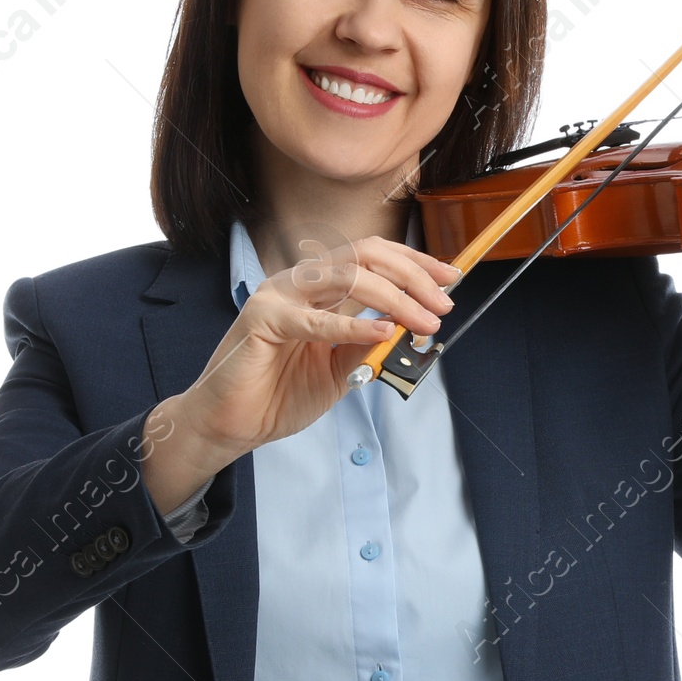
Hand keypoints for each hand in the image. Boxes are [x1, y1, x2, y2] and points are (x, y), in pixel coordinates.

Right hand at [141, 233, 458, 513]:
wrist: (231, 424)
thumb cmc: (277, 395)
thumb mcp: (338, 370)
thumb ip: (366, 345)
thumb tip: (406, 325)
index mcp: (317, 289)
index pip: (371, 257)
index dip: (414, 263)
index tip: (450, 279)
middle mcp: (298, 283)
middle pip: (365, 256)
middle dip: (413, 276)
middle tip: (444, 304)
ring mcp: (278, 296)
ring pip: (347, 278)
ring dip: (395, 298)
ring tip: (424, 322)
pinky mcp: (262, 320)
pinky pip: (315, 320)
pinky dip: (353, 324)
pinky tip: (385, 330)